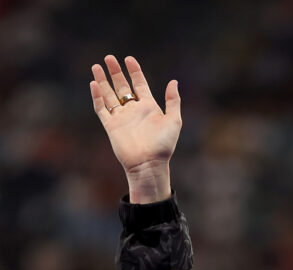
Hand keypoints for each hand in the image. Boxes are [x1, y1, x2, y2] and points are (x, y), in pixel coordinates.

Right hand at [90, 55, 180, 200]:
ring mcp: (121, 118)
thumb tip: (174, 81)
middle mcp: (134, 111)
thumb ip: (173, 101)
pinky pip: (102, 109)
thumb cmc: (163, 145)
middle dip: (116, 72)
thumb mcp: (173, 121)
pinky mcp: (111, 126)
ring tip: (97, 66)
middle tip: (109, 58)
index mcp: (148, 107)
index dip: (134, 71)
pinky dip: (97, 96)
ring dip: (102, 81)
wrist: (149, 164)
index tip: (129, 59)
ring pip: (109, 95)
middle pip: (122, 87)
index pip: (139, 84)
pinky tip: (94, 84)